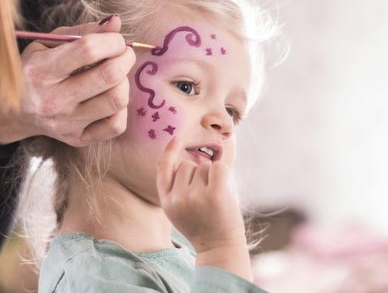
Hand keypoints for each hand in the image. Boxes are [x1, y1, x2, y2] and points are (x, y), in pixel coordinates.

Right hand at [0, 15, 135, 145]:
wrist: (11, 111)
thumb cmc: (34, 69)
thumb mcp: (48, 43)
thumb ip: (82, 31)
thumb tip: (116, 22)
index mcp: (41, 70)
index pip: (88, 50)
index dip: (112, 41)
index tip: (116, 39)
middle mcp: (53, 100)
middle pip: (109, 75)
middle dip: (125, 58)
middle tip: (122, 54)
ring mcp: (65, 123)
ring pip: (116, 100)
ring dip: (124, 82)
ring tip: (115, 75)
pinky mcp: (76, 139)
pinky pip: (116, 126)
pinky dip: (121, 109)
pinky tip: (109, 98)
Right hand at [156, 137, 252, 279]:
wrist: (219, 247)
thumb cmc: (203, 225)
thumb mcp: (179, 210)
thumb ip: (176, 189)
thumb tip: (185, 161)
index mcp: (167, 202)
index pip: (163, 170)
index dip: (168, 152)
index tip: (175, 138)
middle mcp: (178, 198)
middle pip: (187, 165)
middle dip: (198, 174)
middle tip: (205, 196)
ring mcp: (196, 197)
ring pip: (203, 166)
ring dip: (212, 176)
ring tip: (214, 198)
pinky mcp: (215, 194)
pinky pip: (218, 168)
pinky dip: (223, 173)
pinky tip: (224, 189)